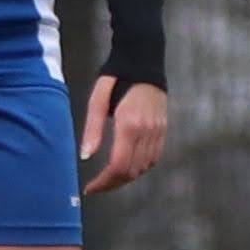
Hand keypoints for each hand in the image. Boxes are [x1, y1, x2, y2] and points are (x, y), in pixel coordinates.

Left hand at [79, 75, 167, 196]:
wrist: (143, 60)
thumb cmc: (116, 79)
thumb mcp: (98, 100)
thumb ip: (93, 129)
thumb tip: (86, 157)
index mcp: (129, 124)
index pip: (118, 166)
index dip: (103, 182)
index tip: (89, 188)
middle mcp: (147, 131)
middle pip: (131, 172)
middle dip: (112, 184)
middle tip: (96, 187)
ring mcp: (158, 131)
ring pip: (143, 168)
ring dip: (125, 178)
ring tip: (108, 178)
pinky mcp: (163, 130)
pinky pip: (153, 159)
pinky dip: (139, 168)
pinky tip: (126, 166)